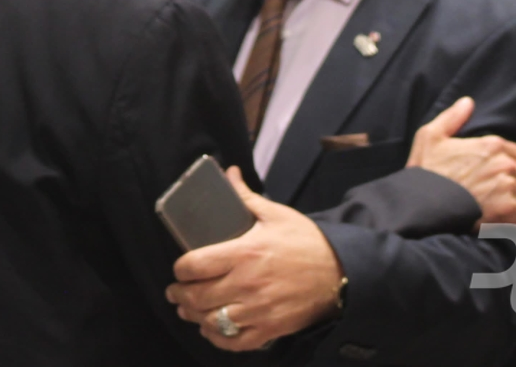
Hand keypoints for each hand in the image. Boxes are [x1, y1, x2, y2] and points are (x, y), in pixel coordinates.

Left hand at [165, 166, 343, 350]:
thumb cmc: (307, 242)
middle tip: (175, 292)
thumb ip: (246, 198)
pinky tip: (212, 329)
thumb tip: (230, 173)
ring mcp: (258, 311)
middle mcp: (247, 285)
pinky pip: (235, 341)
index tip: (179, 270)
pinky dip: (218, 338)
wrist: (341, 273)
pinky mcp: (270, 329)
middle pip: (198, 297)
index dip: (180, 270)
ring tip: (188, 310)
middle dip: (179, 295)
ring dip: (194, 317)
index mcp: (244, 253)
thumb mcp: (276, 215)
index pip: (195, 266)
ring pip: (212, 321)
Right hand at [407, 97, 515, 230]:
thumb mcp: (430, 137)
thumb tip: (468, 102)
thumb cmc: (426, 173)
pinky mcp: (509, 213)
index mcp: (492, 145)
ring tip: (503, 212)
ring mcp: (509, 190)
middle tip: (506, 197)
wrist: (422, 205)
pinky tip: (504, 225)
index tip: (511, 178)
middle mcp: (506, 165)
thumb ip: (451, 118)